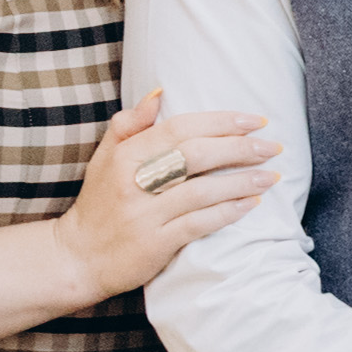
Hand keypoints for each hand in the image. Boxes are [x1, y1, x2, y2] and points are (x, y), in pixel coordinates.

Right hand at [60, 89, 275, 296]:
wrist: (78, 258)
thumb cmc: (99, 203)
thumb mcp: (104, 158)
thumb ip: (130, 125)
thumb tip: (159, 92)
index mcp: (124, 156)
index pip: (178, 128)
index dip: (219, 121)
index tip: (254, 119)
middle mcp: (133, 183)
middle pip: (195, 156)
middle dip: (239, 148)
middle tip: (273, 146)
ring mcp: (144, 215)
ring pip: (202, 191)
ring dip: (242, 182)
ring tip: (272, 175)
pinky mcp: (155, 244)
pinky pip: (198, 224)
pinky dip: (227, 212)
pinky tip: (251, 204)